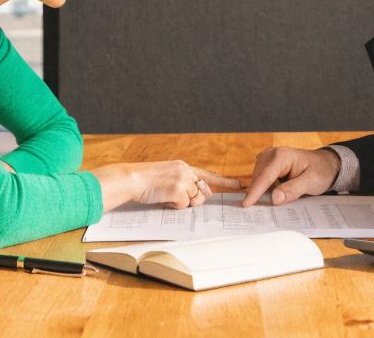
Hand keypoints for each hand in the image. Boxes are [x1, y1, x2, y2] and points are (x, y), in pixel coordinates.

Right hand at [91, 161, 239, 210]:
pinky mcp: (178, 189)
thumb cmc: (145, 182)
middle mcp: (186, 171)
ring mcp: (183, 179)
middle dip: (194, 200)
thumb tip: (195, 198)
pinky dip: (173, 206)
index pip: (209, 175)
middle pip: (203, 192)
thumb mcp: (167, 178)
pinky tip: (162, 198)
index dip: (226, 182)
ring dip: (181, 204)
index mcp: (184, 167)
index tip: (241, 185)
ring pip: (194, 201)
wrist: (131, 179)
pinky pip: (183, 206)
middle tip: (174, 196)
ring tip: (165, 196)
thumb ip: (183, 184)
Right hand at [241, 147, 340, 206]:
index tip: (246, 205)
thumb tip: (274, 199)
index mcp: (282, 155)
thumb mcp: (311, 182)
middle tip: (261, 211)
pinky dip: (263, 189)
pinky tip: (271, 196)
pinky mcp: (267, 164)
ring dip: (261, 192)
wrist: (325, 164)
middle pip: (258, 178)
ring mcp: (267, 158)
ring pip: (257, 179)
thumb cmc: (320, 171)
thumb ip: (293, 190)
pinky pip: (260, 179)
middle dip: (258, 194)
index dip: (255, 192)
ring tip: (272, 202)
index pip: (265, 177)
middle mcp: (272, 154)